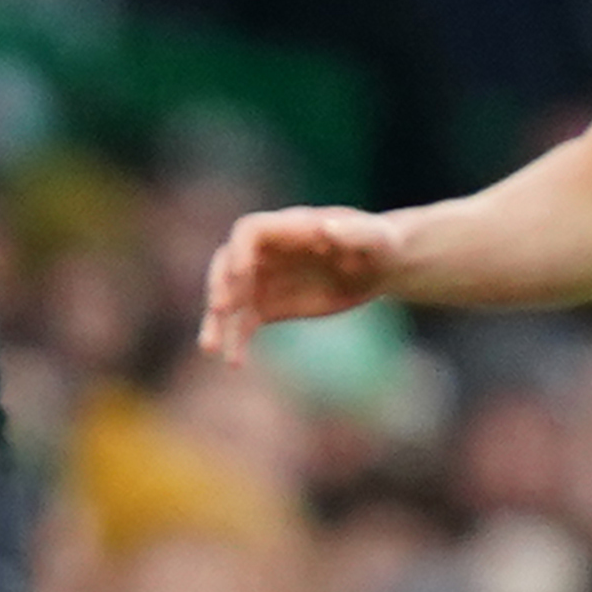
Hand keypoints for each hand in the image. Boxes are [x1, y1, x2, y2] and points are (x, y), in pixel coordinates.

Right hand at [198, 204, 410, 363]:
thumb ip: (354, 233)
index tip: (241, 274)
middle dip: (220, 286)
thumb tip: (325, 229)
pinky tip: (235, 364)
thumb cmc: (381, 243)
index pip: (249, 232)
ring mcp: (264, 279)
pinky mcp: (269, 305)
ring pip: (229, 298)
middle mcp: (268, 252)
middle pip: (227, 263)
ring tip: (210, 348)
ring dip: (217, 322)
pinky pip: (244, 324)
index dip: (240, 250)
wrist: (380, 266)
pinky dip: (236, 342)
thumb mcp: (377, 237)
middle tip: (221, 310)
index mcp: (289, 228)